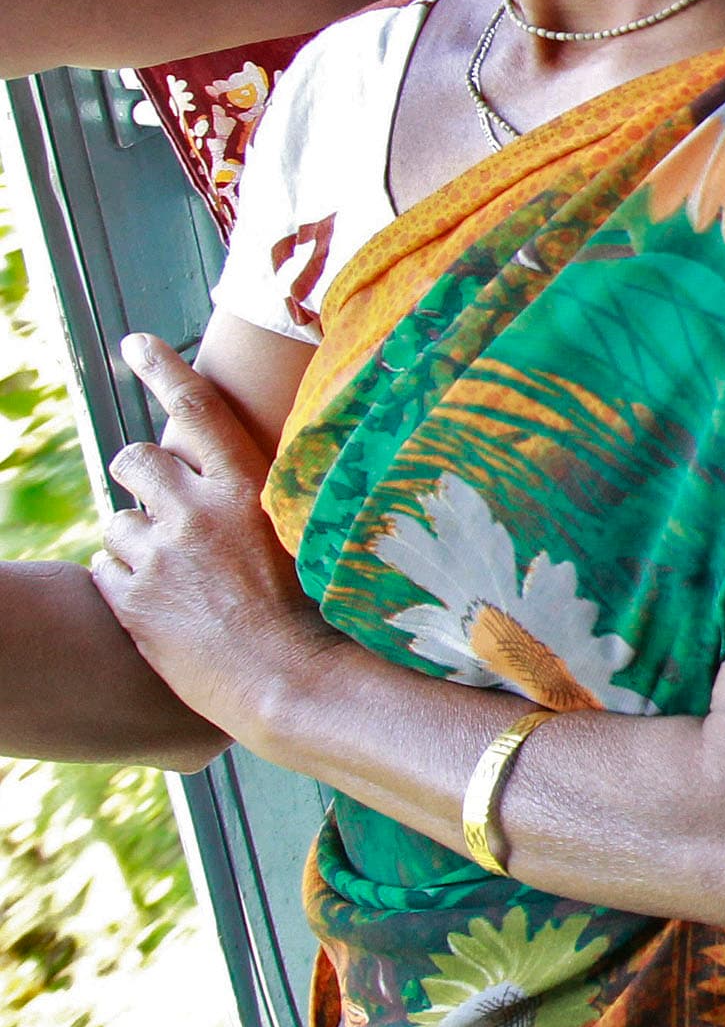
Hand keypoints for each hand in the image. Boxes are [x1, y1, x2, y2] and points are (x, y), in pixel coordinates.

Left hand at [89, 336, 337, 739]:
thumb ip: (261, 500)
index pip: (195, 408)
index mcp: (246, 487)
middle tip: (155, 496)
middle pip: (136, 460)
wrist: (289, 683)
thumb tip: (237, 475)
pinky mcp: (130, 600)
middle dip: (137, 473)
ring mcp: (159, 556)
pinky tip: (165, 607)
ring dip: (137, 541)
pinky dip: (127, 584)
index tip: (135, 344)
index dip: (162, 369)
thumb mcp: (303, 535)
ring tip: (177, 575)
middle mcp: (196, 511)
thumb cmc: (316, 610)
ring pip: (118, 522)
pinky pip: (106, 571)